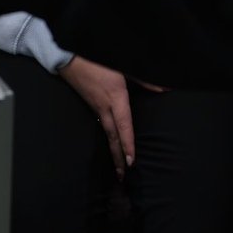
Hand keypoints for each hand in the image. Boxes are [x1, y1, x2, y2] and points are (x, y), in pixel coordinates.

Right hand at [60, 57, 134, 177]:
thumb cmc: (99, 59)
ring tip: (118, 168)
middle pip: (113, 136)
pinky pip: (101, 125)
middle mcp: (105, 107)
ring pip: (106, 133)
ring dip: (112, 150)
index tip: (132, 161)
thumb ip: (144, 79)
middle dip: (119, 157)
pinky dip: (107, 138)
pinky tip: (110, 143)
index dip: (128, 144)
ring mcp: (96, 107)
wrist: (69, 56)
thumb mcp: (124, 66)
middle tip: (123, 177)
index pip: (124, 126)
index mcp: (115, 97)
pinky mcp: (91, 105)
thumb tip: (164, 88)